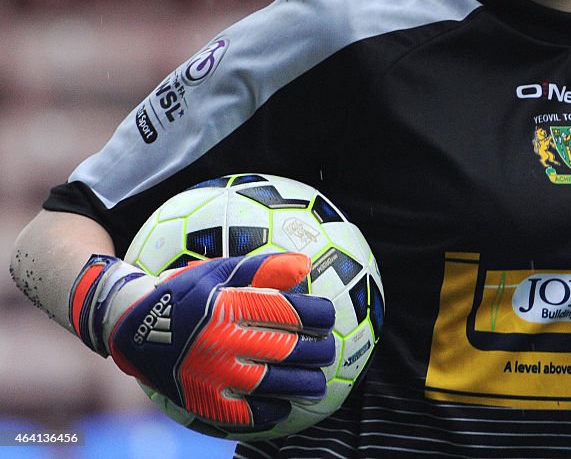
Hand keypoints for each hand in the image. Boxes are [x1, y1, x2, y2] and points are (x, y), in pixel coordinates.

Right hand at [70, 252, 335, 431]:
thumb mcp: (221, 271)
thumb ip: (265, 268)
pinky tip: (282, 407)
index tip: (328, 318)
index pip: (289, 312)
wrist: (134, 325)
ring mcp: (211, 373)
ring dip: (301, 385)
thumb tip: (306, 266)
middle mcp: (223, 340)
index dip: (317, 316)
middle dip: (317, 352)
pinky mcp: (200, 398)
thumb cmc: (187, 292)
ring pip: (270, 384)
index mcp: (230, 305)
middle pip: (286, 350)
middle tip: (328, 351)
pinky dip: (267, 412)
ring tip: (317, 384)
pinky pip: (242, 413)